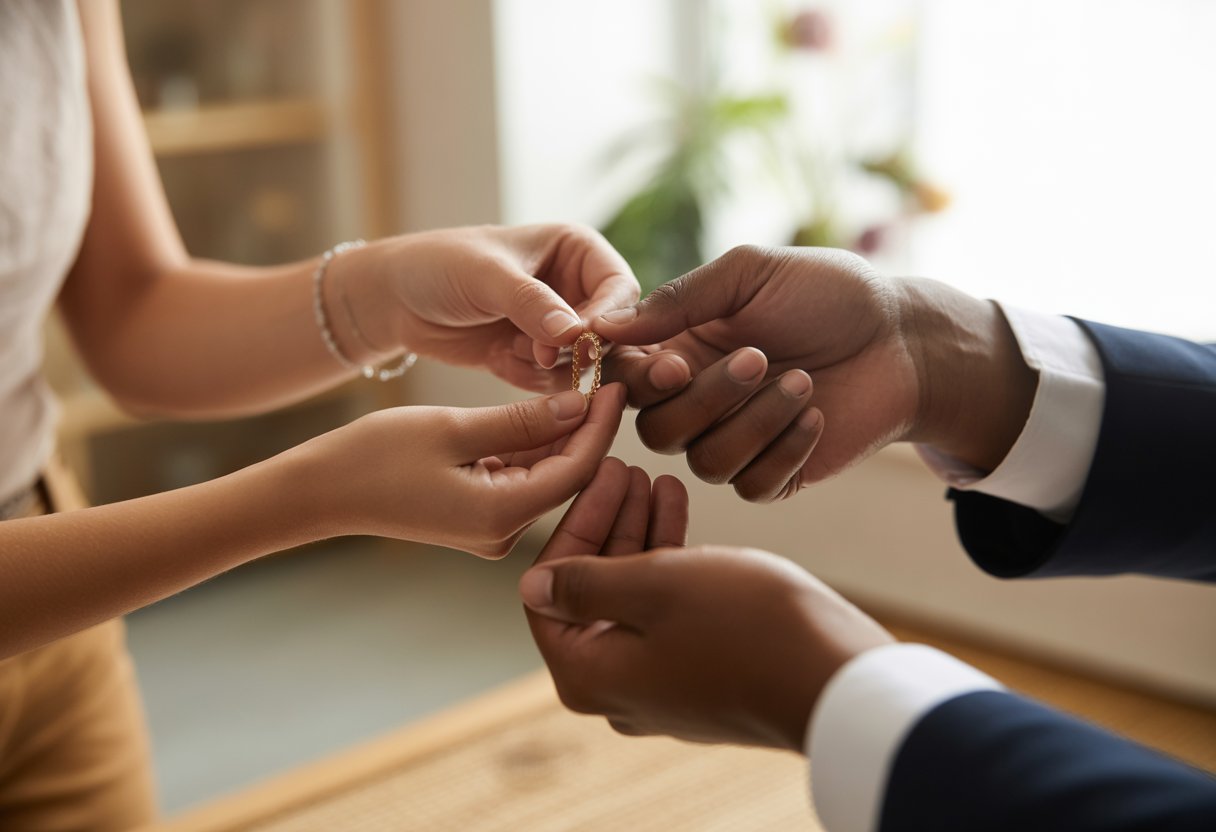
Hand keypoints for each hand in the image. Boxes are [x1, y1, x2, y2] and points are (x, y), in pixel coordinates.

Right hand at [298, 383, 625, 557]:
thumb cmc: (375, 456)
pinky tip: (545, 410)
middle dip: (586, 426)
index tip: (615, 381)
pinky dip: (533, 446)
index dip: (601, 426)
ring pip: (545, 474)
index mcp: (501, 515)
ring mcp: (491, 529)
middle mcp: (504, 533)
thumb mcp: (453, 428)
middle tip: (605, 375)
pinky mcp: (479, 518)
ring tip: (583, 384)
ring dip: (561, 433)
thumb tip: (581, 404)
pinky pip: (521, 478)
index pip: (576, 470)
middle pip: (566, 474)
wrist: (321, 491)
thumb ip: (521, 420)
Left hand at [340, 224, 638, 391]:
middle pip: (612, 333)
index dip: (610, 317)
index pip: (620, 288)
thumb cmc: (439, 266)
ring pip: (587, 364)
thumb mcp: (486, 276)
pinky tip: (501, 360)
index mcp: (578, 251)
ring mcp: (559, 328)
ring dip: (552, 367)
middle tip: (541, 355)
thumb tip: (576, 335)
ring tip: (512, 349)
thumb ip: (532, 303)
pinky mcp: (538, 360)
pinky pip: (556, 384)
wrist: (396, 300)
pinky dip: (532, 380)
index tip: (584, 340)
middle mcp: (577, 289)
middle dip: (580, 351)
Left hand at [520, 465, 892, 750]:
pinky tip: (683, 510)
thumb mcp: (654, 586)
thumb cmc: (743, 627)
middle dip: (609, 523)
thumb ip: (587, 583)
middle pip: (590, 592)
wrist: (835, 680)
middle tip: (628, 466)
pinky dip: (672, 563)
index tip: (601, 473)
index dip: (572, 523)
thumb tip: (530, 587)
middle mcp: (616, 690)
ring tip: (659, 477)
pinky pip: (668, 613)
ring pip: (632, 597)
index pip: (548, 592)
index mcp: (588, 674)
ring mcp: (660, 688)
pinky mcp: (700, 678)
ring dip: (642, 534)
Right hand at [592, 246, 1036, 500]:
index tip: (676, 364)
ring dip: (756, 422)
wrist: (904, 337)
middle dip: (709, 399)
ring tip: (803, 382)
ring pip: (705, 462)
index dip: (641, 383)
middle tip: (761, 357)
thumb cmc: (829, 294)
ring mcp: (738, 441)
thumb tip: (604, 325)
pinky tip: (817, 416)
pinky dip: (785, 450)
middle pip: (659, 431)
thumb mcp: (752, 274)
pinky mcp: (777, 475)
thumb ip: (680, 299)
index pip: (628, 382)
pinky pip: (752, 486)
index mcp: (682, 349)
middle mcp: (701, 401)